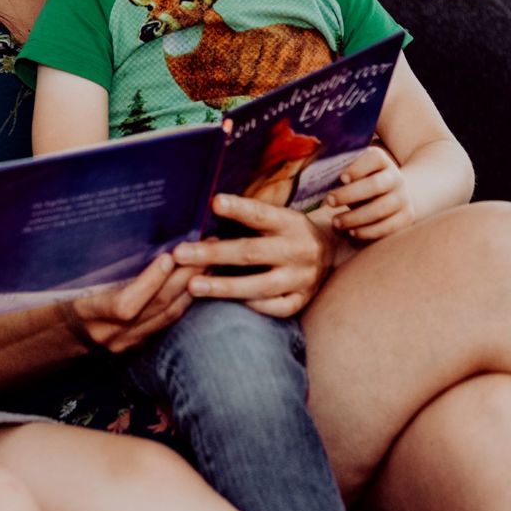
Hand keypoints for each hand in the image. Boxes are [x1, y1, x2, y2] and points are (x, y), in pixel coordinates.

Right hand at [63, 253, 197, 353]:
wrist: (65, 332)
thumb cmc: (68, 295)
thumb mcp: (76, 278)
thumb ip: (100, 266)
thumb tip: (131, 234)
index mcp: (90, 314)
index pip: (125, 305)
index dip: (150, 282)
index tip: (169, 258)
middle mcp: (112, 334)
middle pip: (155, 309)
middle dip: (183, 279)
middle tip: (203, 252)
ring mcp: (129, 343)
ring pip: (168, 316)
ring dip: (191, 288)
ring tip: (207, 262)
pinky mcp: (141, 345)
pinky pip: (169, 322)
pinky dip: (184, 300)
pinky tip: (198, 282)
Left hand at [172, 194, 333, 317]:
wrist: (330, 251)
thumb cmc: (286, 231)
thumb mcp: (275, 216)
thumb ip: (246, 218)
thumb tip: (204, 217)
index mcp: (289, 222)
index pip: (261, 214)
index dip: (238, 208)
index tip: (214, 202)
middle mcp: (298, 250)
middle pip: (251, 253)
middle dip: (213, 254)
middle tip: (180, 255)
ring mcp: (303, 278)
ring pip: (260, 286)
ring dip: (224, 287)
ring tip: (193, 286)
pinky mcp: (303, 300)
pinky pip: (275, 308)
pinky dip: (252, 305)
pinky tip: (228, 302)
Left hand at [325, 145, 414, 240]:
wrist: (392, 193)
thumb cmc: (359, 181)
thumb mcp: (350, 170)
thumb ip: (334, 165)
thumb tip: (305, 161)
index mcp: (381, 160)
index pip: (374, 158)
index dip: (358, 167)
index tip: (341, 178)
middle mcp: (395, 177)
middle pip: (376, 185)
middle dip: (350, 194)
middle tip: (328, 201)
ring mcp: (403, 198)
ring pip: (381, 209)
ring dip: (356, 217)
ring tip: (336, 222)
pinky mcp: (406, 217)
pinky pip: (388, 227)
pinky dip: (369, 231)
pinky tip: (352, 232)